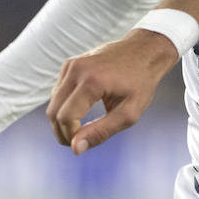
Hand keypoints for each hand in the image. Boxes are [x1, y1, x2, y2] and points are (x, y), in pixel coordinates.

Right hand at [46, 28, 177, 154]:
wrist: (145, 50)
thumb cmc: (141, 83)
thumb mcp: (129, 112)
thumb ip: (101, 131)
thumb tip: (75, 148)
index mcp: (92, 81)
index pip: (66, 117)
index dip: (70, 137)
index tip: (83, 144)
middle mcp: (77, 70)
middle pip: (53, 111)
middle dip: (62, 132)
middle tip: (79, 141)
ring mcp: (71, 65)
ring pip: (53, 103)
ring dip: (62, 120)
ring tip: (81, 128)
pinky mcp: (70, 65)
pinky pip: (58, 92)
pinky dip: (64, 106)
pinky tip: (81, 111)